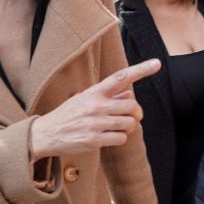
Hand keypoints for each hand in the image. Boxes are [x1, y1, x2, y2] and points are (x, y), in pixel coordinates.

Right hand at [30, 59, 160, 158]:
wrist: (46, 134)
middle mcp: (96, 105)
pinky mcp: (94, 139)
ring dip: (127, 127)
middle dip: (136, 113)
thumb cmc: (69, 115)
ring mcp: (95, 123)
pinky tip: (108, 137)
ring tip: (116, 127)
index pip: (121, 77)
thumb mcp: (85, 99)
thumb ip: (109, 97)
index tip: (157, 63)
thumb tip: (131, 96)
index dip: (141, 69)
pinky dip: (119, 138)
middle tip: (133, 117)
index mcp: (94, 92)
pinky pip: (120, 139)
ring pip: (129, 124)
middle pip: (132, 106)